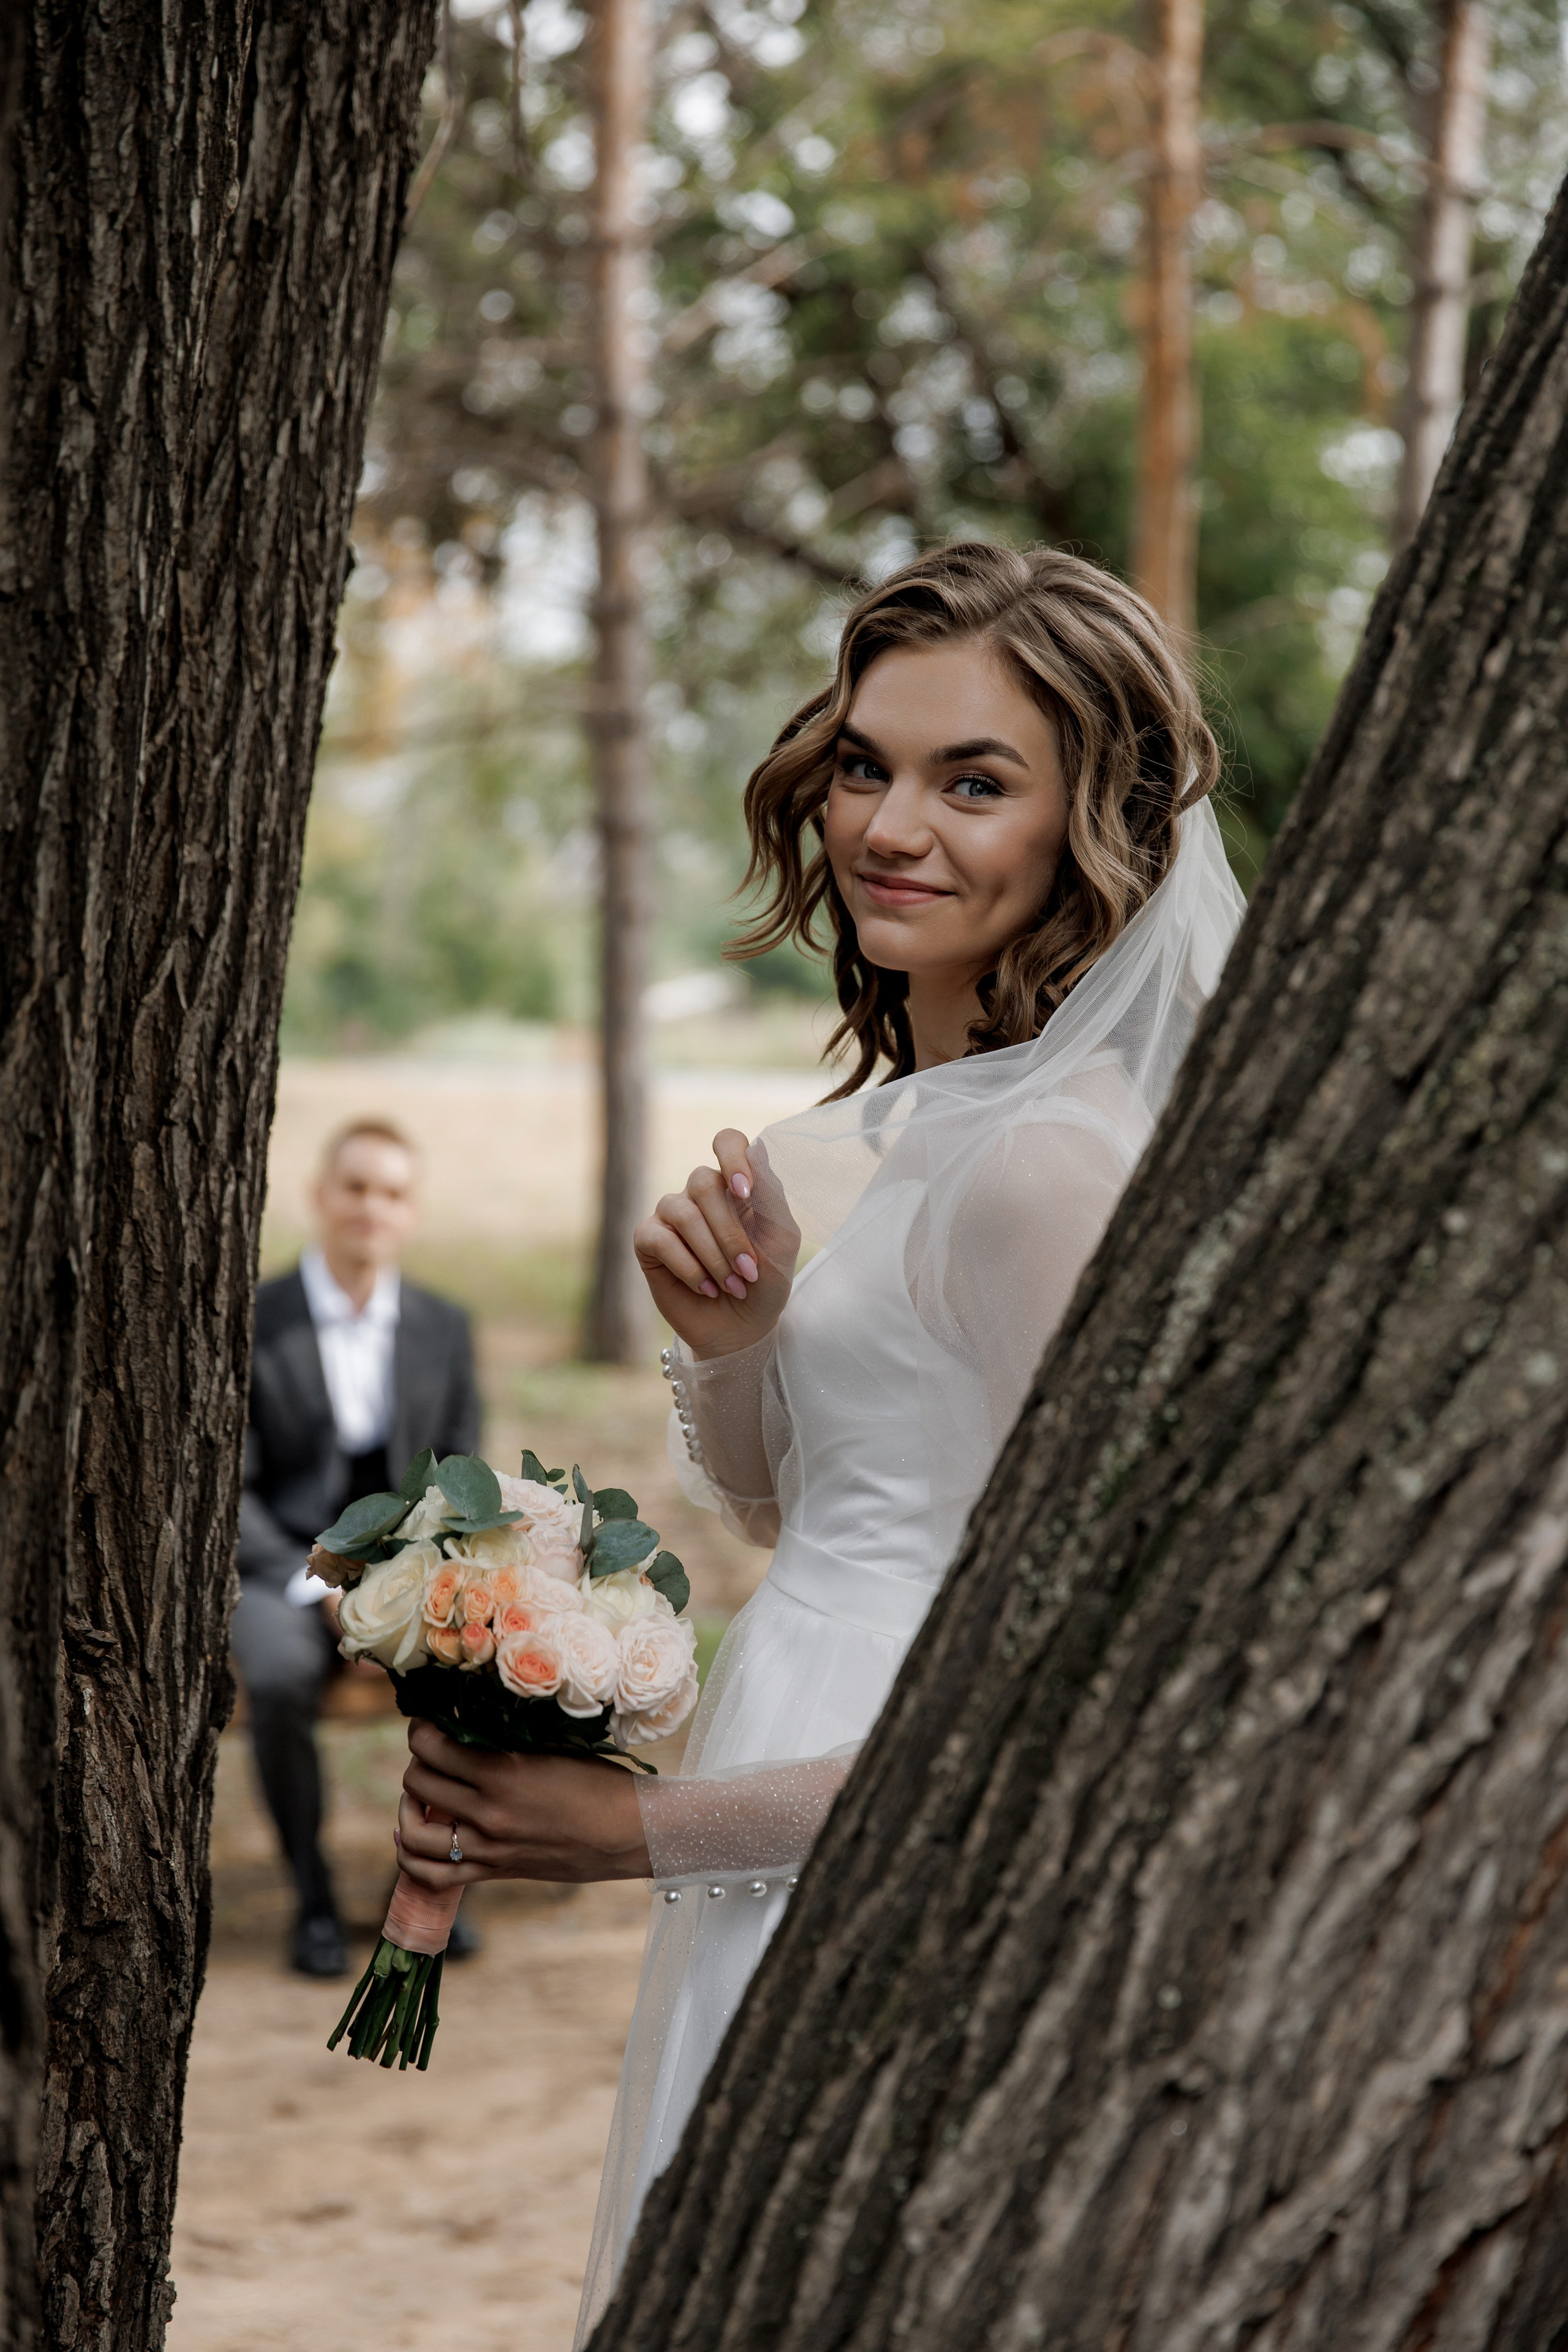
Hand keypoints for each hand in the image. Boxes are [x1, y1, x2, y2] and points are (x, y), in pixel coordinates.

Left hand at [396, 1719, 650, 1886]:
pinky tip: (414, 1834)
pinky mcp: (495, 1871)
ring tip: (419, 1791)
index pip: (433, 1747)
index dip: (422, 1729)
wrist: (630, 1832)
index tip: (429, 1720)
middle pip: (418, 1782)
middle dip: (418, 1760)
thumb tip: (466, 1726)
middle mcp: (487, 1813)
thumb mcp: (551, 1749)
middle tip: (432, 1749)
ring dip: (408, 1806)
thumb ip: (505, 1743)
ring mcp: (488, 1848)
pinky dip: (412, 1855)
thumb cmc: (599, 1782)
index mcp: (503, 1773)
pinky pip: (433, 1874)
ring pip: (414, 1833)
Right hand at [634, 1128, 798, 1359]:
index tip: (746, 1193)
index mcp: (735, 1183)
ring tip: (730, 1285)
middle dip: (730, 1232)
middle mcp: (700, 1192)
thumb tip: (758, 1150)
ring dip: (712, 1254)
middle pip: (704, 1182)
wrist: (742, 1328)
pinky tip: (705, 1288)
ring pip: (682, 1211)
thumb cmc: (765, 1282)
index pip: (727, 1141)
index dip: (733, 1158)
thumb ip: (771, 1197)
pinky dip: (688, 1267)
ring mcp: (672, 1213)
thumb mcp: (781, 1241)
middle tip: (748, 1271)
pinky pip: (660, 1238)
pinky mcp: (648, 1240)